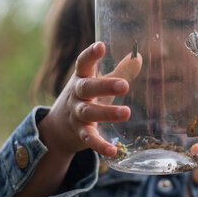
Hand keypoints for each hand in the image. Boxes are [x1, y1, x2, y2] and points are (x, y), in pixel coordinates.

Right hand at [38, 42, 141, 158]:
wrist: (58, 127)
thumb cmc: (86, 98)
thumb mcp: (98, 83)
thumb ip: (119, 71)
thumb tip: (139, 57)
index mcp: (81, 78)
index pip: (83, 63)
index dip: (90, 54)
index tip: (100, 46)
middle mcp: (76, 95)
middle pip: (87, 88)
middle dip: (104, 86)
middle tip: (124, 85)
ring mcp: (76, 114)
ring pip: (89, 113)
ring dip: (107, 113)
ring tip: (126, 113)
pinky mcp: (80, 134)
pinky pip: (89, 139)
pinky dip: (100, 145)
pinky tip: (112, 150)